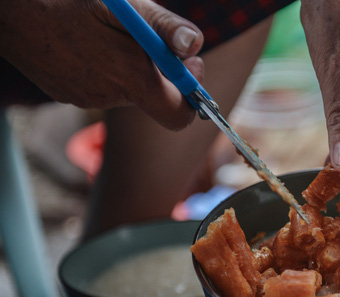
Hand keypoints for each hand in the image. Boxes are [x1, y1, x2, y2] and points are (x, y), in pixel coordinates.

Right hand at [0, 0, 203, 129]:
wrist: (8, 10)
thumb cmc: (66, 0)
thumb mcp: (123, 6)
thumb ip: (162, 27)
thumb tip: (194, 46)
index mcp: (130, 79)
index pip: (178, 115)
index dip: (192, 95)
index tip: (189, 64)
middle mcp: (110, 97)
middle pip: (153, 95)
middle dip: (159, 68)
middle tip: (150, 36)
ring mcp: (86, 99)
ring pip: (127, 88)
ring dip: (130, 64)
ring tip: (110, 31)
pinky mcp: (69, 94)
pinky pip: (102, 86)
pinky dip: (106, 67)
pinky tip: (88, 40)